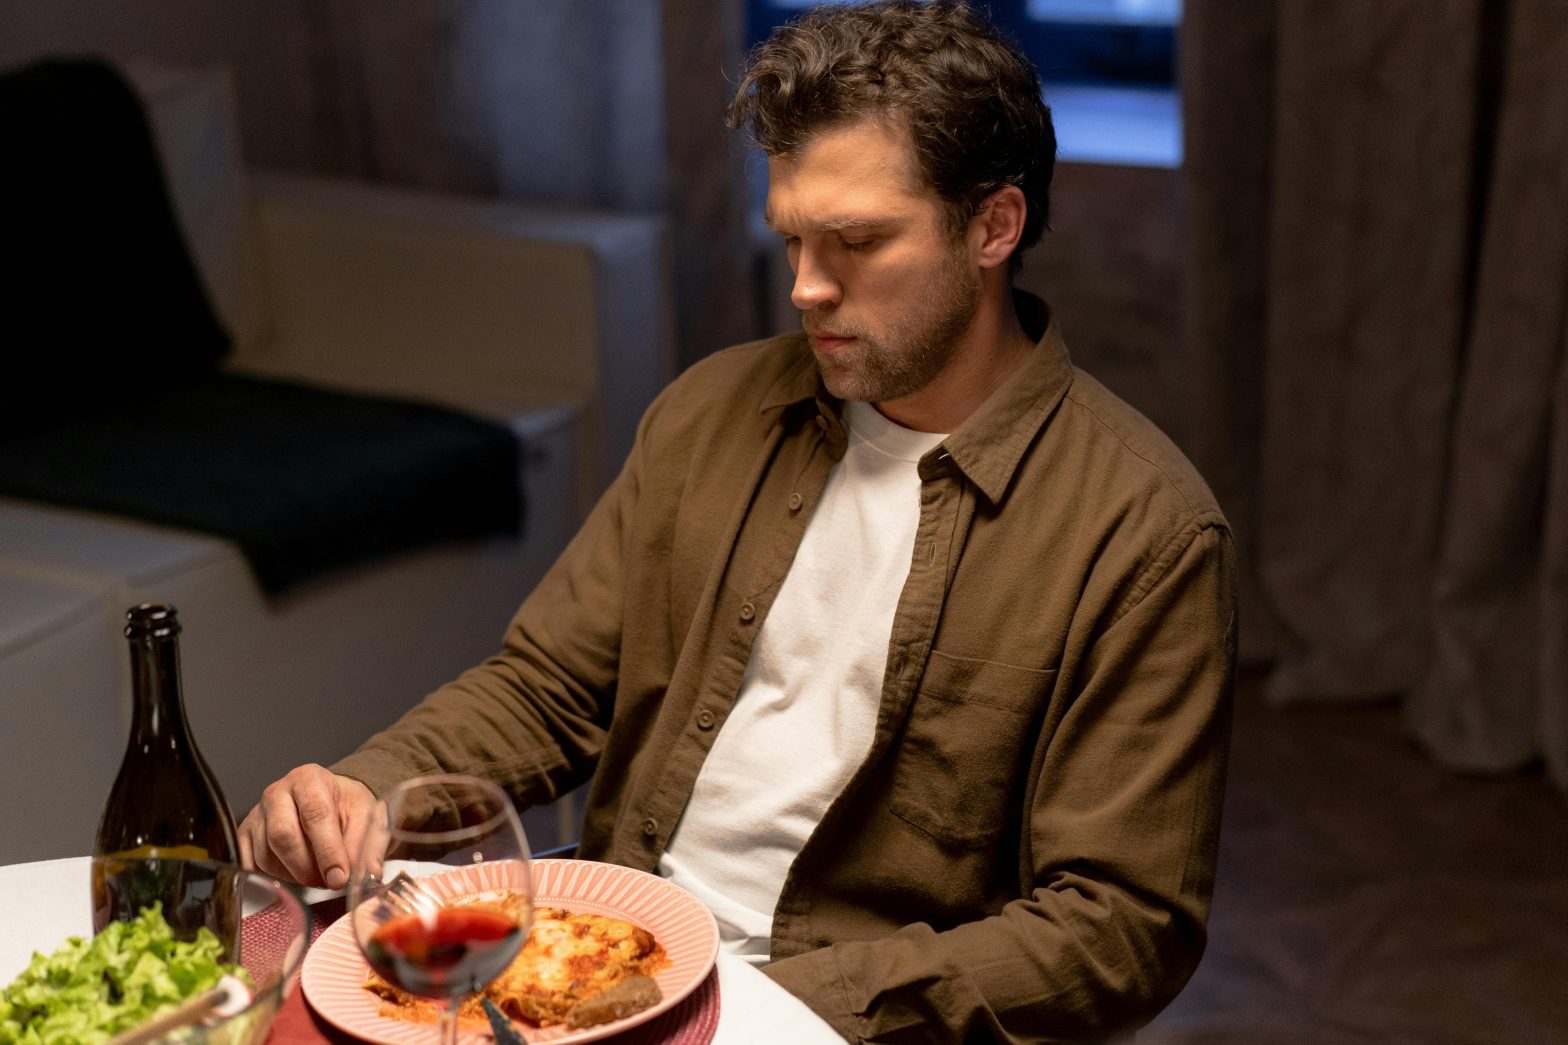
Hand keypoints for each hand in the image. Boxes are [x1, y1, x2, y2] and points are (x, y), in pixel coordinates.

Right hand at [238, 764, 374, 889]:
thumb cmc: (347, 807)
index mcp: (310, 779)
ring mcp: (257, 814)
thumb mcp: (368, 817)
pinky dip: (275, 878)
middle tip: (329, 881)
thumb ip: (368, 844)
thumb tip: (369, 874)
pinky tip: (296, 873)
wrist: (331, 802)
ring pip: (266, 856)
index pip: (315, 814)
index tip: (340, 877)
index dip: (328, 850)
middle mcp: (277, 793)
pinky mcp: (244, 836)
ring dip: (294, 876)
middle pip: (282, 836)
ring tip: (318, 875)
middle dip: (308, 867)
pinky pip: (251, 866)